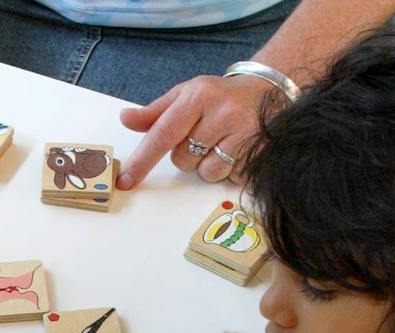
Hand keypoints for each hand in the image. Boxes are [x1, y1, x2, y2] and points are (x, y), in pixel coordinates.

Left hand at [118, 74, 276, 188]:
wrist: (268, 91)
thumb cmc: (220, 96)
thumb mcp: (187, 95)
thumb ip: (156, 112)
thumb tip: (126, 119)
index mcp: (199, 96)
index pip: (163, 133)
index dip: (142, 160)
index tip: (126, 180)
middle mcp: (223, 113)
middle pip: (183, 159)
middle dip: (188, 154)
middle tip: (206, 134)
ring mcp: (244, 134)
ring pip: (206, 173)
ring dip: (209, 164)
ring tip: (224, 141)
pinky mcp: (260, 153)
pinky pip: (229, 178)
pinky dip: (229, 169)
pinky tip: (239, 148)